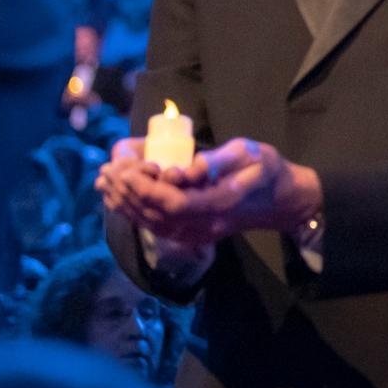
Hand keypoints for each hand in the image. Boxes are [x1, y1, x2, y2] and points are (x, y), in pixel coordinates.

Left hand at [100, 137, 320, 243]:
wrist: (282, 201)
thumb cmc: (268, 170)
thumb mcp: (252, 153)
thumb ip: (219, 160)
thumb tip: (187, 169)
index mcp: (221, 202)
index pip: (173, 202)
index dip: (145, 188)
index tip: (126, 170)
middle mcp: (206, 224)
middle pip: (156, 214)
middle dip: (126, 193)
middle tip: (106, 171)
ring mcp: (199, 233)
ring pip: (152, 223)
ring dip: (124, 204)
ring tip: (104, 183)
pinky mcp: (193, 234)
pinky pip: (157, 227)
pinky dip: (135, 213)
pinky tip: (120, 198)